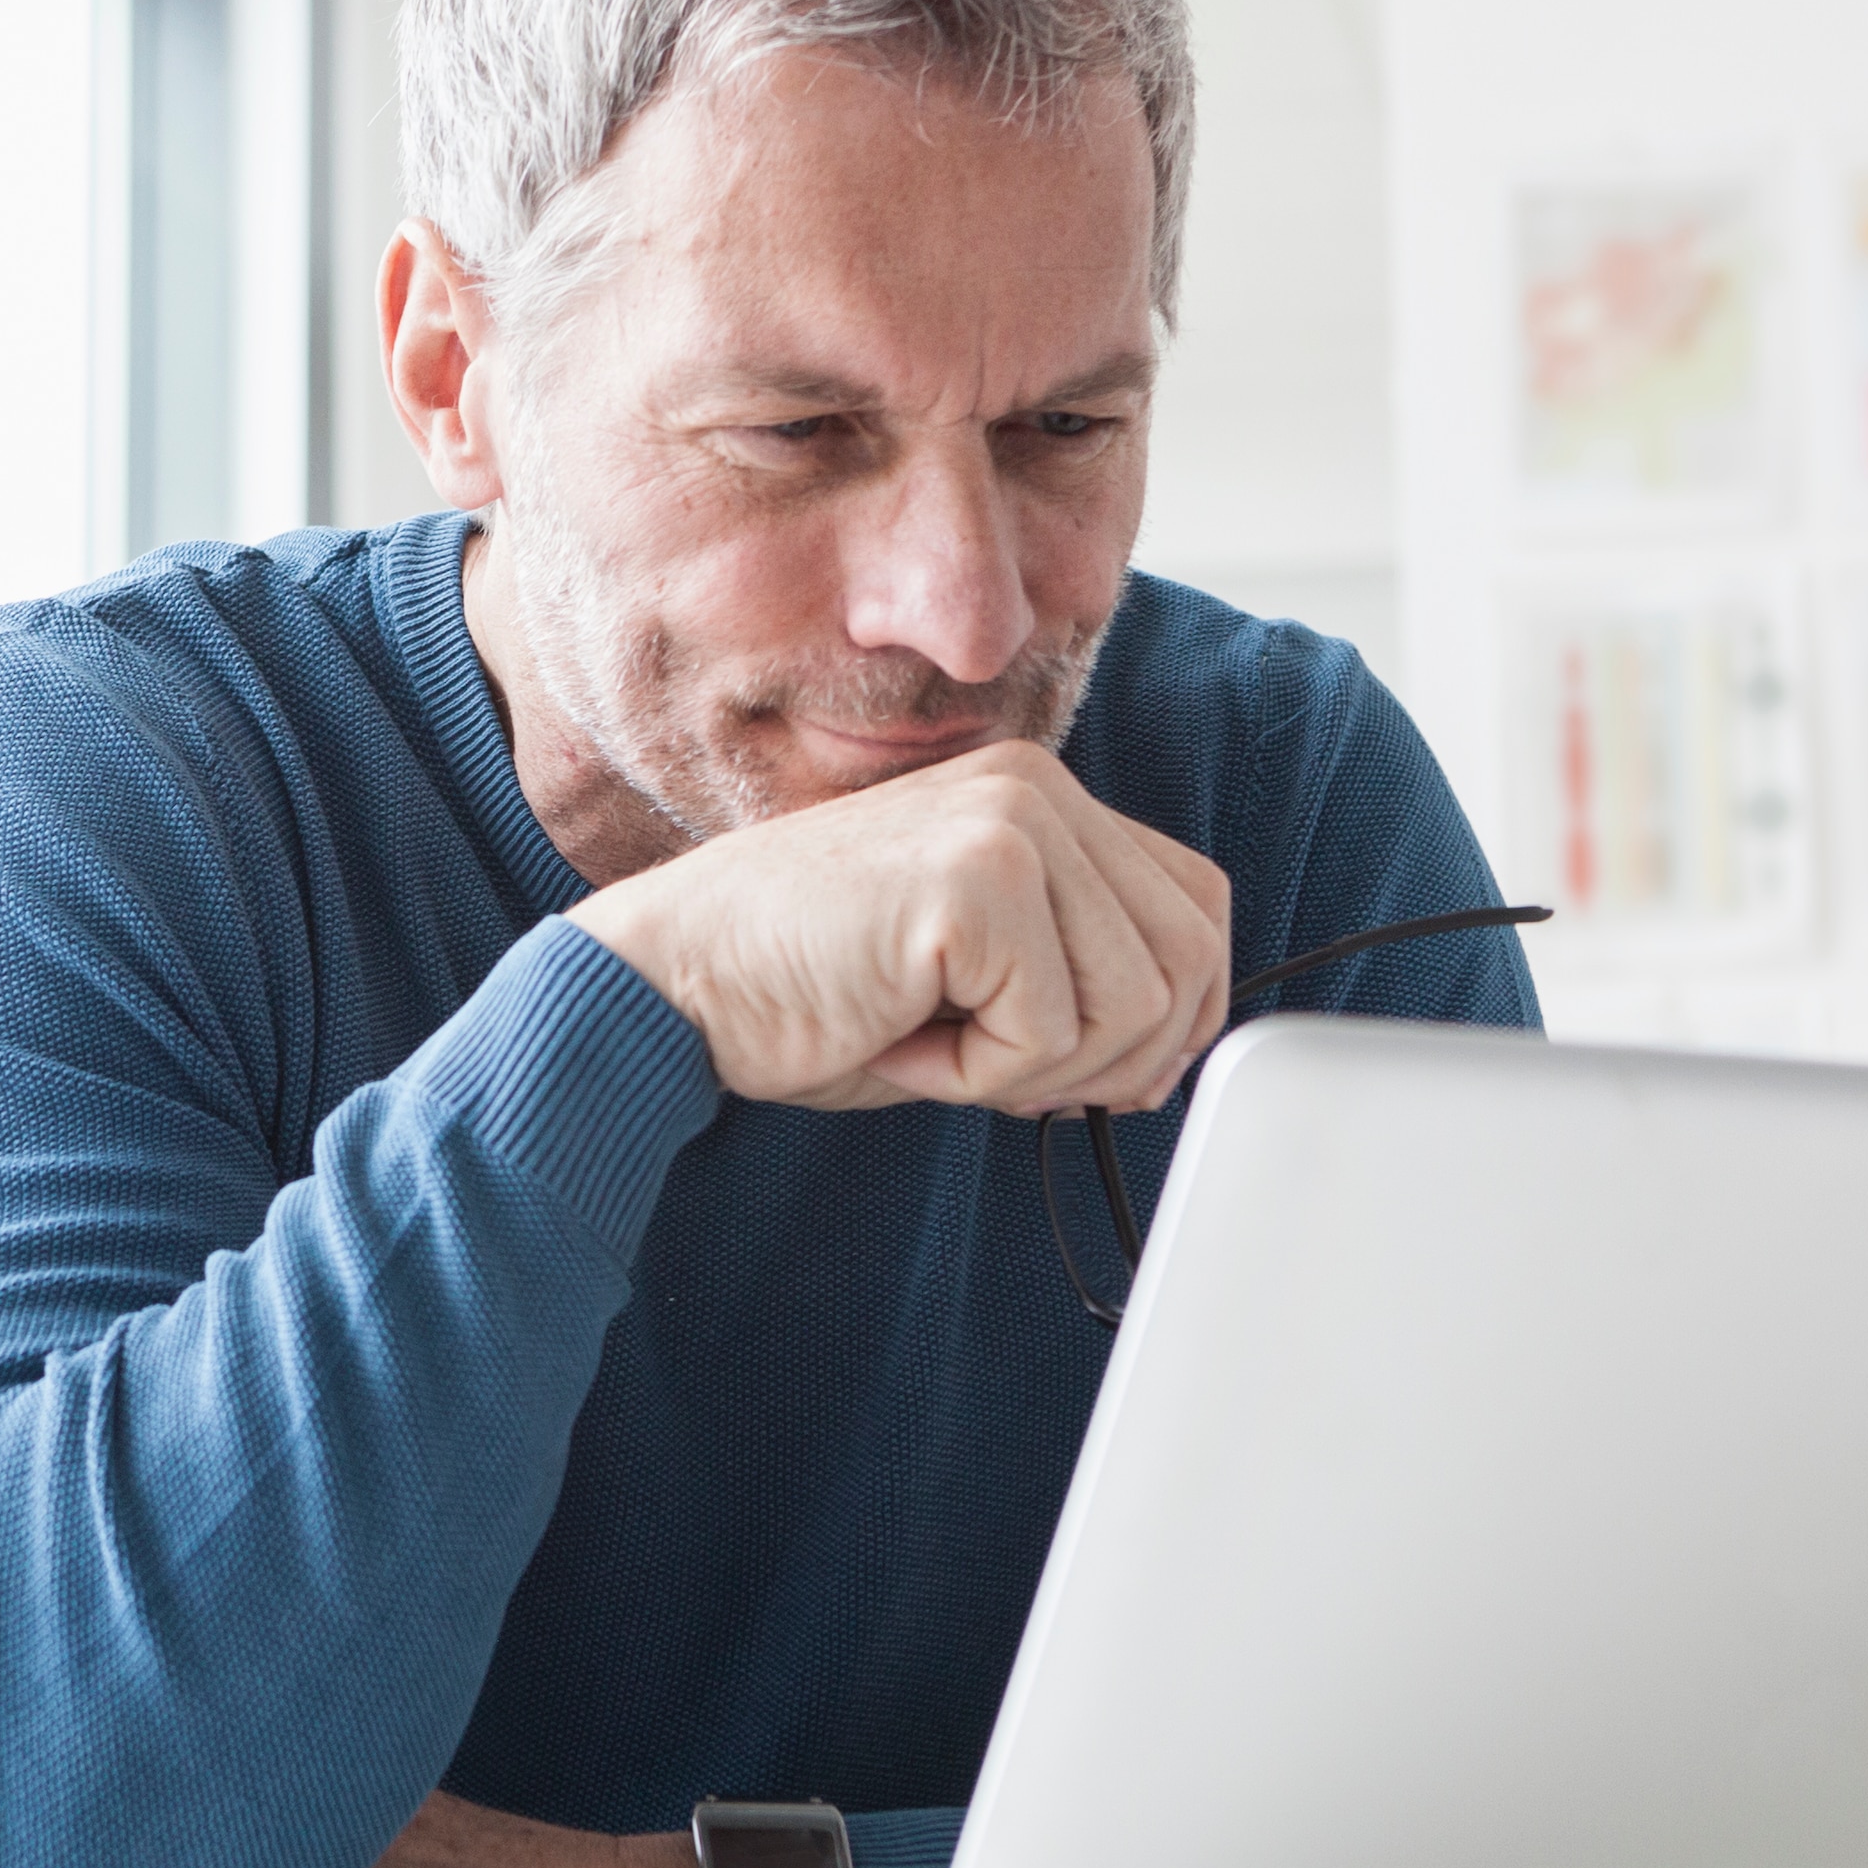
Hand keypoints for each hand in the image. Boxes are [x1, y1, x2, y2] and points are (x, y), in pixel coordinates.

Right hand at [569, 739, 1232, 1116]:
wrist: (671, 984)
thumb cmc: (804, 990)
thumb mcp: (972, 971)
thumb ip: (1077, 975)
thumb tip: (1175, 1053)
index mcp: (1039, 797)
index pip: (1196, 907)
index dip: (1175, 1015)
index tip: (1098, 1074)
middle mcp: (1037, 790)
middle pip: (1188, 962)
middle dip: (1113, 1061)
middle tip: (1002, 1076)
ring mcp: (1010, 826)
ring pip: (1135, 1007)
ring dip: (1034, 1070)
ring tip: (930, 1041)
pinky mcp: (976, 883)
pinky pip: (1048, 1033)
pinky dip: (975, 1077)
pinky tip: (896, 1041)